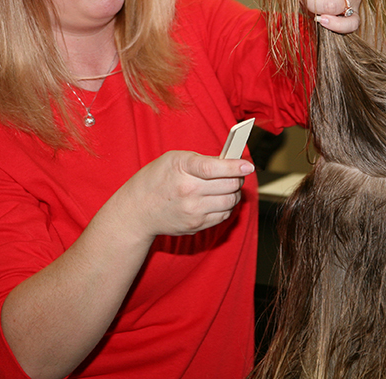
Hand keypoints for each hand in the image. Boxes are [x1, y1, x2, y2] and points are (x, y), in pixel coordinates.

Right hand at [113, 150, 253, 239]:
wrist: (137, 211)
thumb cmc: (156, 179)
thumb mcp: (173, 159)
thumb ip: (201, 160)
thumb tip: (230, 162)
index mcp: (181, 169)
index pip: (214, 168)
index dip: (235, 166)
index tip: (248, 165)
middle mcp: (188, 191)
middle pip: (228, 185)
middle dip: (238, 178)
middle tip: (238, 173)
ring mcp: (192, 211)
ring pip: (230, 201)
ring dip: (235, 192)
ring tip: (230, 185)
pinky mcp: (196, 225)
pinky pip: (224, 215)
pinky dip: (227, 206)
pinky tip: (220, 198)